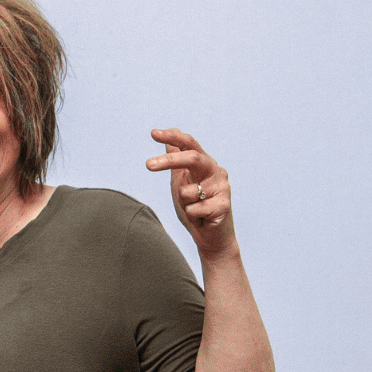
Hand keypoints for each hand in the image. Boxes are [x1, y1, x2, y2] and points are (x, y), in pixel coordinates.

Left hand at [146, 128, 234, 256]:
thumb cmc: (195, 207)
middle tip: (148, 165)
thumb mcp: (181, 181)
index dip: (172, 137)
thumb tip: (170, 137)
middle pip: (192, 158)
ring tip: (194, 209)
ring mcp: (223, 187)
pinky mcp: (224, 205)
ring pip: (187, 191)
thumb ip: (176, 160)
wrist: (211, 237)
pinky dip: (191, 216)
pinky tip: (201, 218)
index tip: (153, 133)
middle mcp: (216, 171)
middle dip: (169, 161)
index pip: (189, 144)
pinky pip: (193, 209)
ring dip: (184, 204)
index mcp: (205, 163)